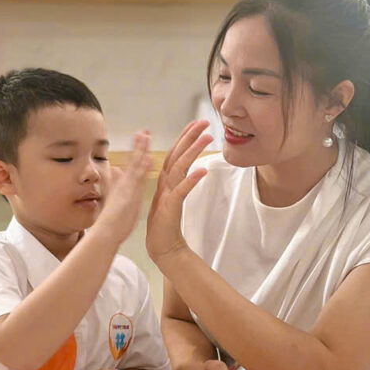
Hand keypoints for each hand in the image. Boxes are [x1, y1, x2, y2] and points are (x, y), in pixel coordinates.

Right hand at [97, 131, 152, 245]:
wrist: (106, 233)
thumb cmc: (112, 222)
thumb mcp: (113, 199)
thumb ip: (115, 183)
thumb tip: (115, 170)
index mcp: (123, 185)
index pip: (132, 165)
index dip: (138, 151)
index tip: (141, 138)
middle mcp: (125, 184)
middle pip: (134, 161)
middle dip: (140, 145)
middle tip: (145, 131)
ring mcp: (127, 188)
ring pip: (136, 166)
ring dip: (141, 150)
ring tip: (146, 136)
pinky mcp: (129, 195)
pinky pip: (138, 179)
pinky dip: (143, 167)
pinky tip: (149, 158)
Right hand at [146, 121, 212, 264]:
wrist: (162, 248)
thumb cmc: (165, 224)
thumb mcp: (172, 199)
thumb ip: (177, 183)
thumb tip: (188, 169)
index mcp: (164, 181)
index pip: (174, 153)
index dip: (184, 137)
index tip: (195, 123)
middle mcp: (164, 184)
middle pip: (176, 155)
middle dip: (189, 136)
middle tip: (203, 122)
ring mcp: (166, 194)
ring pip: (179, 167)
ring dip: (193, 151)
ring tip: (207, 138)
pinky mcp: (170, 207)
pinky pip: (182, 191)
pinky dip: (192, 179)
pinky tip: (203, 170)